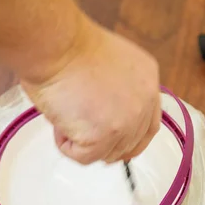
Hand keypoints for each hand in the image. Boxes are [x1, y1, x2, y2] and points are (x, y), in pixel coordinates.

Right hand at [21, 22, 160, 164]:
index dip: (131, 139)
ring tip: (67, 113)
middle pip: (130, 144)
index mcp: (147, 82)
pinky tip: (61, 121)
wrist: (56, 47)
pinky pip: (83, 157)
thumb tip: (106, 114)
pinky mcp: (103, 137)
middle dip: (104, 144)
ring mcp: (126, 122)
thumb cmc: (69, 48)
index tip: (115, 143)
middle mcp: (144, 103)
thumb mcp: (112, 65)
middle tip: (82, 132)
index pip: (149, 125)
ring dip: (82, 141)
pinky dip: (66, 144)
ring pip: (106, 153)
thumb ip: (119, 91)